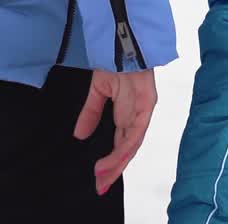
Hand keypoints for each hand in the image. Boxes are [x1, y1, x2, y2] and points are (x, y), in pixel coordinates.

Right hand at [74, 68, 157, 195]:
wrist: (123, 41)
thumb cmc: (115, 61)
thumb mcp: (98, 91)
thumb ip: (91, 113)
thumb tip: (79, 135)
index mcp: (126, 113)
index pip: (119, 144)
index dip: (110, 161)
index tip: (98, 177)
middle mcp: (136, 116)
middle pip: (127, 149)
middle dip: (114, 169)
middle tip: (101, 186)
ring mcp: (143, 111)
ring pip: (132, 144)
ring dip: (118, 162)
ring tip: (103, 175)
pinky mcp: (148, 104)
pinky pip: (137, 130)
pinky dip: (126, 145)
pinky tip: (115, 157)